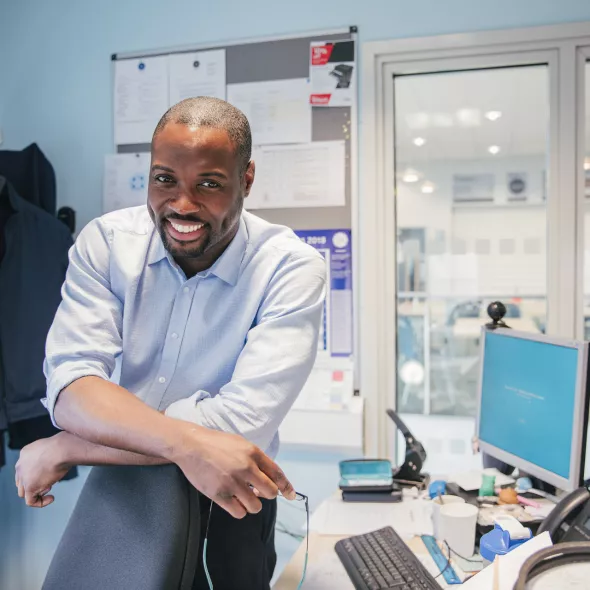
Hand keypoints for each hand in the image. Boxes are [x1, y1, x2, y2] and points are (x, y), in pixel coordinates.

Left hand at [15, 434, 70, 506]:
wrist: (62, 449)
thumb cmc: (62, 446)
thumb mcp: (51, 448)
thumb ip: (47, 456)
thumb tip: (54, 463)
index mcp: (25, 453)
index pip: (24, 469)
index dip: (34, 474)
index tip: (47, 474)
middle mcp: (20, 465)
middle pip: (21, 481)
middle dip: (33, 484)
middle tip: (49, 482)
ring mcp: (23, 477)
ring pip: (23, 492)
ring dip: (36, 492)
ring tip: (50, 488)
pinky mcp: (29, 487)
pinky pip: (31, 501)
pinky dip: (41, 502)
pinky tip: (51, 498)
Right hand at [172, 426, 294, 518]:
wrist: (191, 446)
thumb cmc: (216, 444)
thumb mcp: (240, 444)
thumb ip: (255, 459)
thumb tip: (268, 479)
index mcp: (253, 453)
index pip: (277, 473)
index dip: (286, 486)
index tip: (291, 495)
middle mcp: (246, 467)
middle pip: (270, 492)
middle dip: (267, 495)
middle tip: (257, 492)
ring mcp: (232, 482)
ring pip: (255, 506)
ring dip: (252, 504)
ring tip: (243, 496)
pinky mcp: (219, 494)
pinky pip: (239, 512)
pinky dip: (239, 510)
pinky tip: (233, 502)